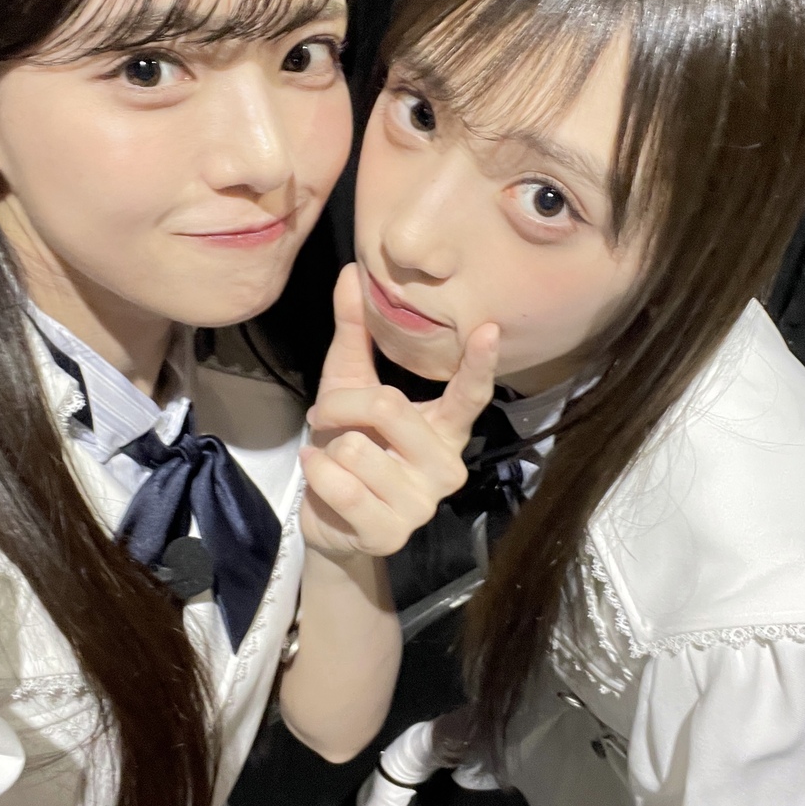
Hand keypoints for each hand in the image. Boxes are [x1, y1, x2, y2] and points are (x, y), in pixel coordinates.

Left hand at [298, 263, 498, 558]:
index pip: (470, 395)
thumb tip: (351, 272)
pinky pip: (341, 484)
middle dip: (341, 404)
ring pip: (356, 446)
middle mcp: (446, 466)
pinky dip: (317, 473)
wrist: (330, 519)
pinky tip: (322, 477)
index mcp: (445, 428)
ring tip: (331, 457)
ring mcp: (422, 504)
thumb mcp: (348, 385)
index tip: (488, 328)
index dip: (479, 363)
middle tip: (327, 416)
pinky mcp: (391, 533)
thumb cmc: (348, 445)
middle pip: (389, 406)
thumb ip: (354, 333)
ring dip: (326, 445)